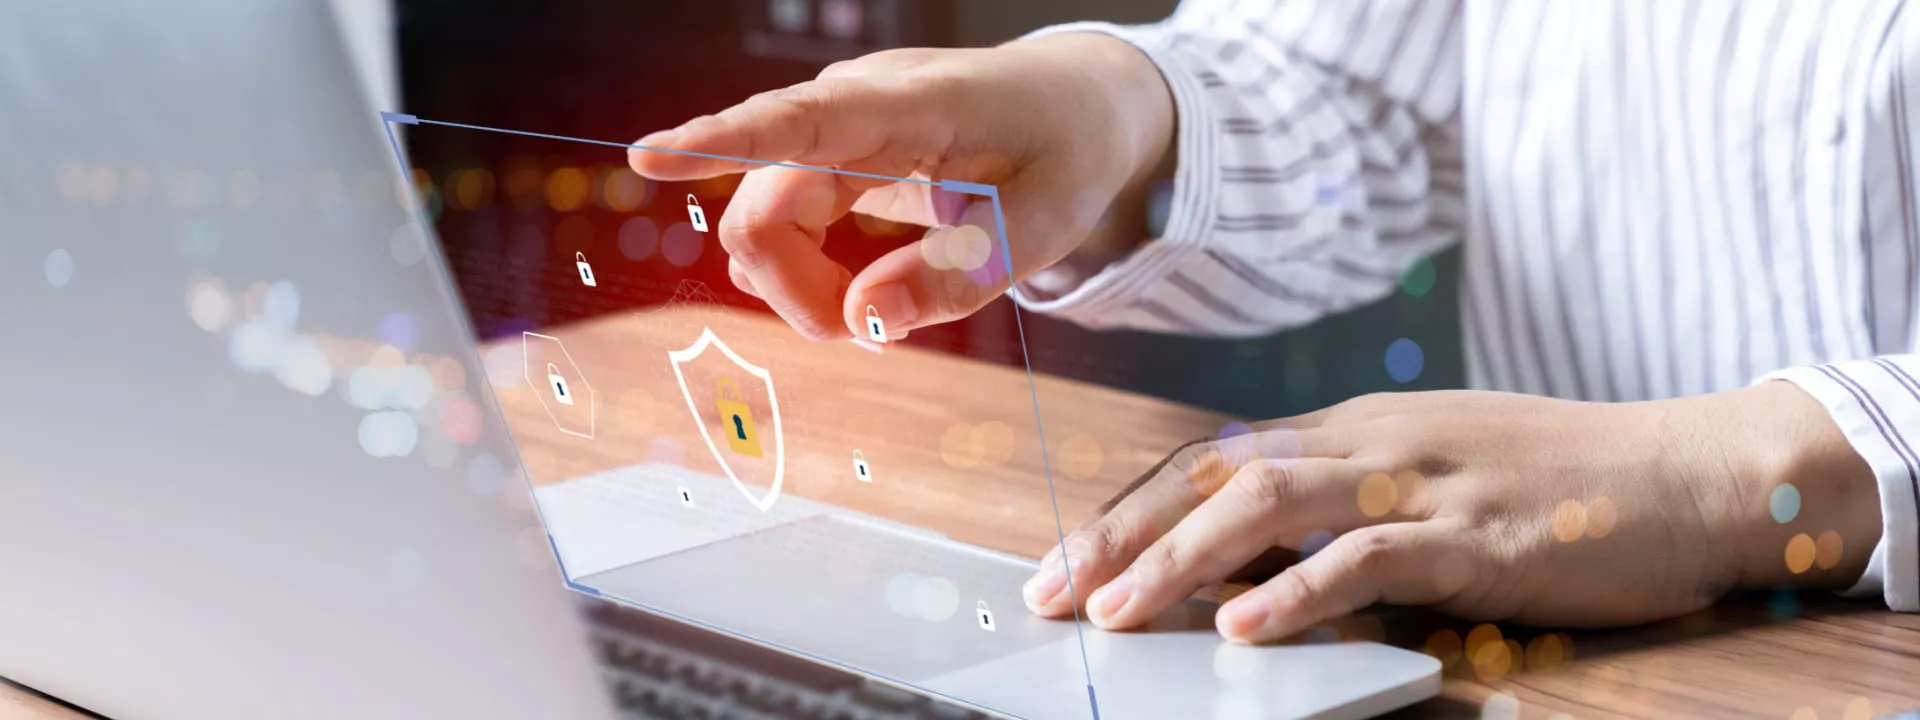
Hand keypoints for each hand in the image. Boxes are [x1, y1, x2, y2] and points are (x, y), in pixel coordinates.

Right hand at [627, 34, 1173, 340]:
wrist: (1077, 103)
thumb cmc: (1065, 153)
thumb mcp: (1040, 229)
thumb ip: (954, 276)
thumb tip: (860, 322)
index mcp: (910, 105)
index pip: (799, 122)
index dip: (722, 142)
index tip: (649, 156)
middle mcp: (852, 106)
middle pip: (764, 210)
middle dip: (796, 291)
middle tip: (875, 332)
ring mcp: (833, 128)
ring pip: (762, 223)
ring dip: (802, 286)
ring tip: (883, 308)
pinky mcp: (829, 154)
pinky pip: (783, 220)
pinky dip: (810, 269)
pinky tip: (856, 287)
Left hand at [1022, 384, 1881, 642]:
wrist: (1691, 470)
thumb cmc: (1557, 481)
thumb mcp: (1433, 474)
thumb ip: (1347, 504)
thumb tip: (1254, 562)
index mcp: (1354, 428)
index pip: (1211, 459)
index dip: (1128, 509)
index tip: (1064, 560)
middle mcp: (1371, 439)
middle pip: (1215, 475)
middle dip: (1121, 534)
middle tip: (1051, 592)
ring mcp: (1423, 480)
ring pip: (1270, 504)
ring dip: (1180, 561)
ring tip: (1116, 613)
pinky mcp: (1478, 532)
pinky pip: (1371, 556)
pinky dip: (1301, 591)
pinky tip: (1249, 628)